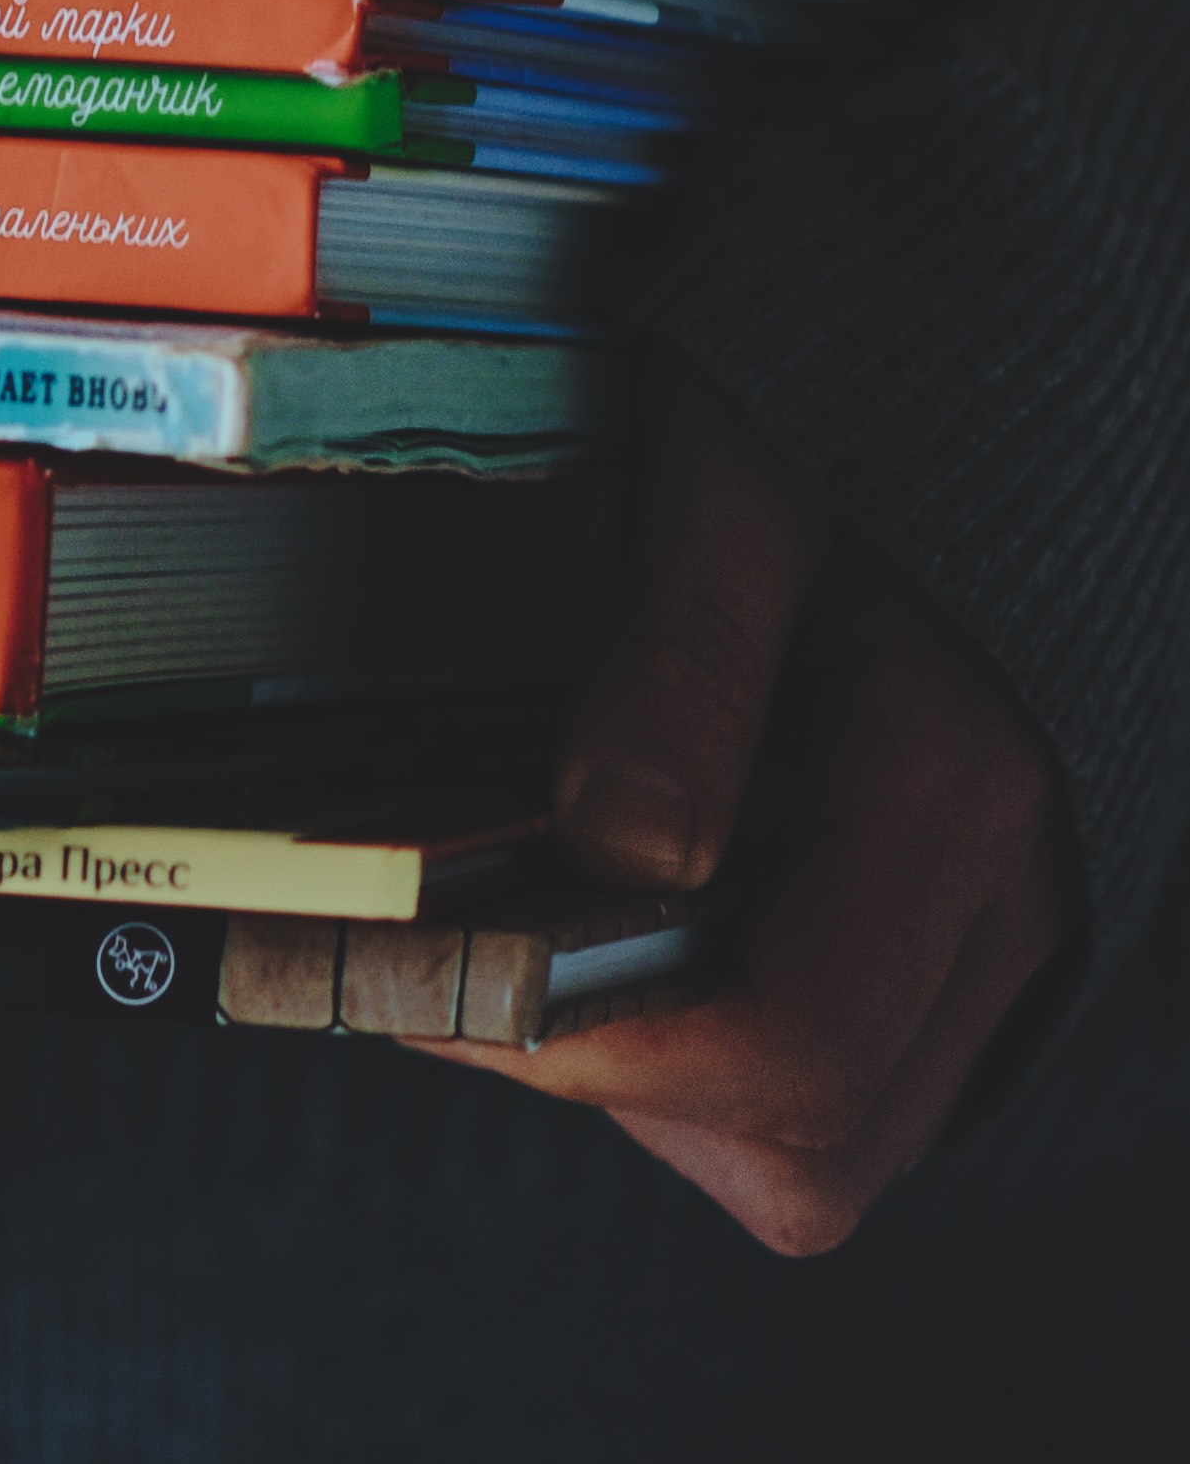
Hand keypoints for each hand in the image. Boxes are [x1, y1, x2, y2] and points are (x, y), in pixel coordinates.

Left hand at [408, 371, 1067, 1252]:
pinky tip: (645, 923)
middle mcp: (1018, 886)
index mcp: (961, 781)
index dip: (605, 1056)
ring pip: (855, 1130)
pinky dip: (752, 1052)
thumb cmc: (861, 377)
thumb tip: (607, 845)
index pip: (792, 1045)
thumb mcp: (737, 468)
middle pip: (824, 1139)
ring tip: (547, 944)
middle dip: (630, 1093)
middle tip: (473, 968)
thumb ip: (684, 652)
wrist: (1006, 324)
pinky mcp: (991, 909)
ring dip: (689, 1092)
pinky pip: (879, 1063)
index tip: (443, 990)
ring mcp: (1019, 911)